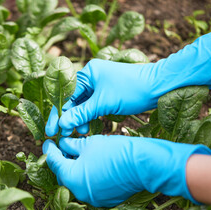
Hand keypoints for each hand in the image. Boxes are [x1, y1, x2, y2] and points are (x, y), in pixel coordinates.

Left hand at [42, 135, 210, 206]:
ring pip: (76, 181)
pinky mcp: (104, 199)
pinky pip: (89, 186)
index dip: (50, 150)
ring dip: (74, 168)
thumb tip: (64, 143)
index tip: (49, 141)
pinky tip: (90, 163)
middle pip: (64, 174)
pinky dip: (86, 175)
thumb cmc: (115, 151)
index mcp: (72, 178)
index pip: (54, 162)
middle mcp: (79, 192)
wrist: (144, 165)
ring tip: (77, 153)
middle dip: (61, 160)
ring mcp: (92, 198)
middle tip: (62, 146)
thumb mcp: (90, 143)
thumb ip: (72, 145)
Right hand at [46, 28, 210, 136]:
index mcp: (87, 72)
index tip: (51, 131)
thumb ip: (81, 114)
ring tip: (78, 133)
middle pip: (72, 100)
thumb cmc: (131, 89)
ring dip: (79, 119)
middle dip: (67, 118)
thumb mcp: (103, 103)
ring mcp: (99, 85)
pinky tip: (86, 128)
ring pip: (82, 105)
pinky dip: (89, 117)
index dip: (58, 114)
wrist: (159, 86)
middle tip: (61, 135)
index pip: (66, 95)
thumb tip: (62, 124)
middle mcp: (91, 77)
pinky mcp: (107, 94)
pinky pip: (92, 106)